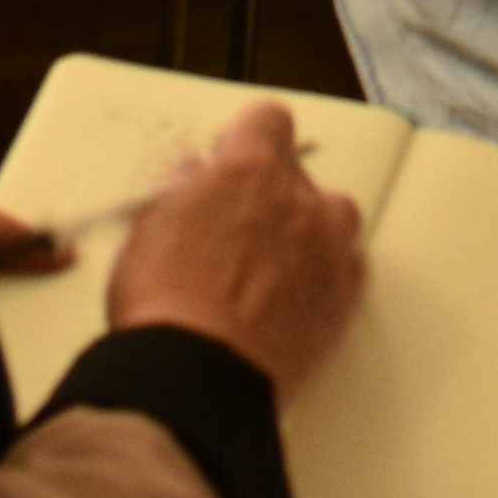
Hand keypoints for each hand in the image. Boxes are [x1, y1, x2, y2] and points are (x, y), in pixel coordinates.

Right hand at [104, 100, 364, 386]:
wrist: (196, 376)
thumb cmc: (163, 303)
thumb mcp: (149, 228)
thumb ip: (181, 190)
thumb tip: (196, 172)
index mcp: (250, 171)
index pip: (268, 121)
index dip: (248, 139)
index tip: (231, 161)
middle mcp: (299, 201)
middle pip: (299, 174)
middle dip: (271, 192)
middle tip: (240, 229)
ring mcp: (328, 250)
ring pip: (334, 216)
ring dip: (309, 228)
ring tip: (274, 263)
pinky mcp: (344, 300)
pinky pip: (348, 266)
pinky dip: (326, 273)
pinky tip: (295, 296)